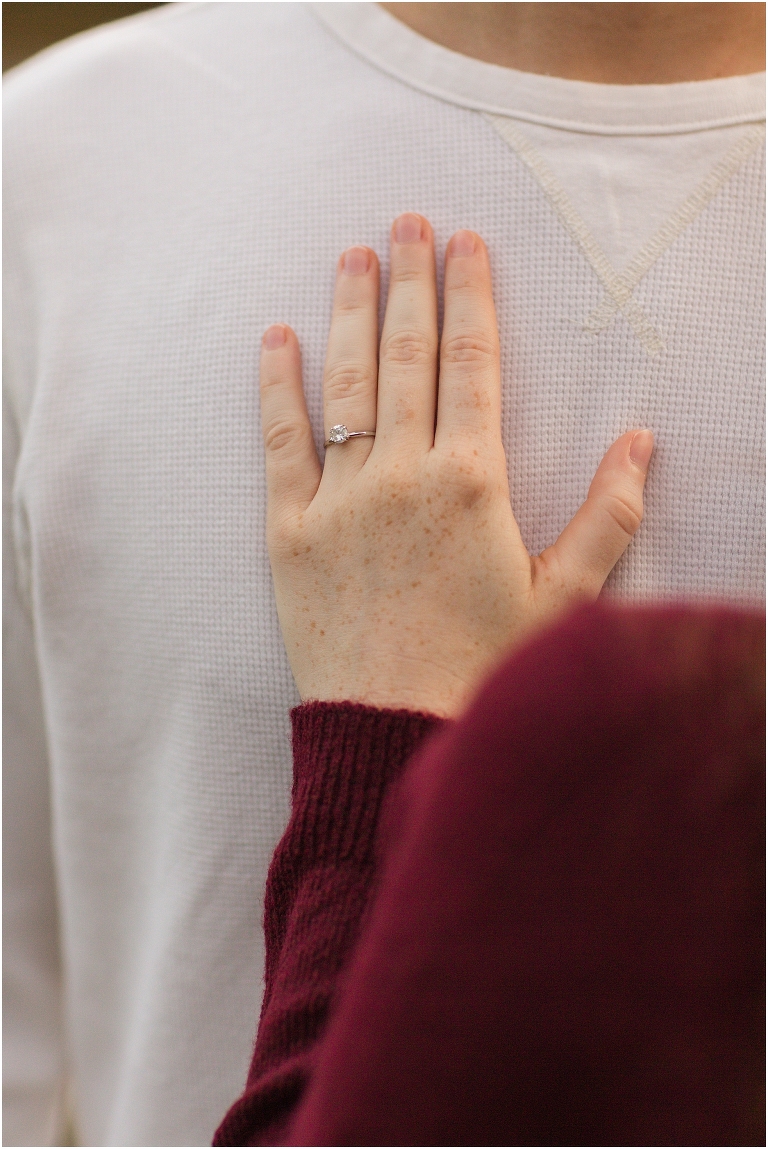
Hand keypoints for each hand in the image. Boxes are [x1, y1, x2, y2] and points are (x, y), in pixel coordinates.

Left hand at [259, 214, 652, 717]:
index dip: (470, 296)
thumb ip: (608, 515)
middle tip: (407, 221)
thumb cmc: (483, 668)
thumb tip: (641, 443)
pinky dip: (276, 386)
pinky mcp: (289, 531)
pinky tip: (276, 338)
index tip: (466, 243)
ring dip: (349, 312)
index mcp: (472, 481)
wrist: (394, 733)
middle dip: (410, 281)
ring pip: (345, 382)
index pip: (473, 364)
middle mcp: (402, 474)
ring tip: (352, 256)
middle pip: (408, 355)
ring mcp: (339, 499)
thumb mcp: (564, 598)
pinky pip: (281, 443)